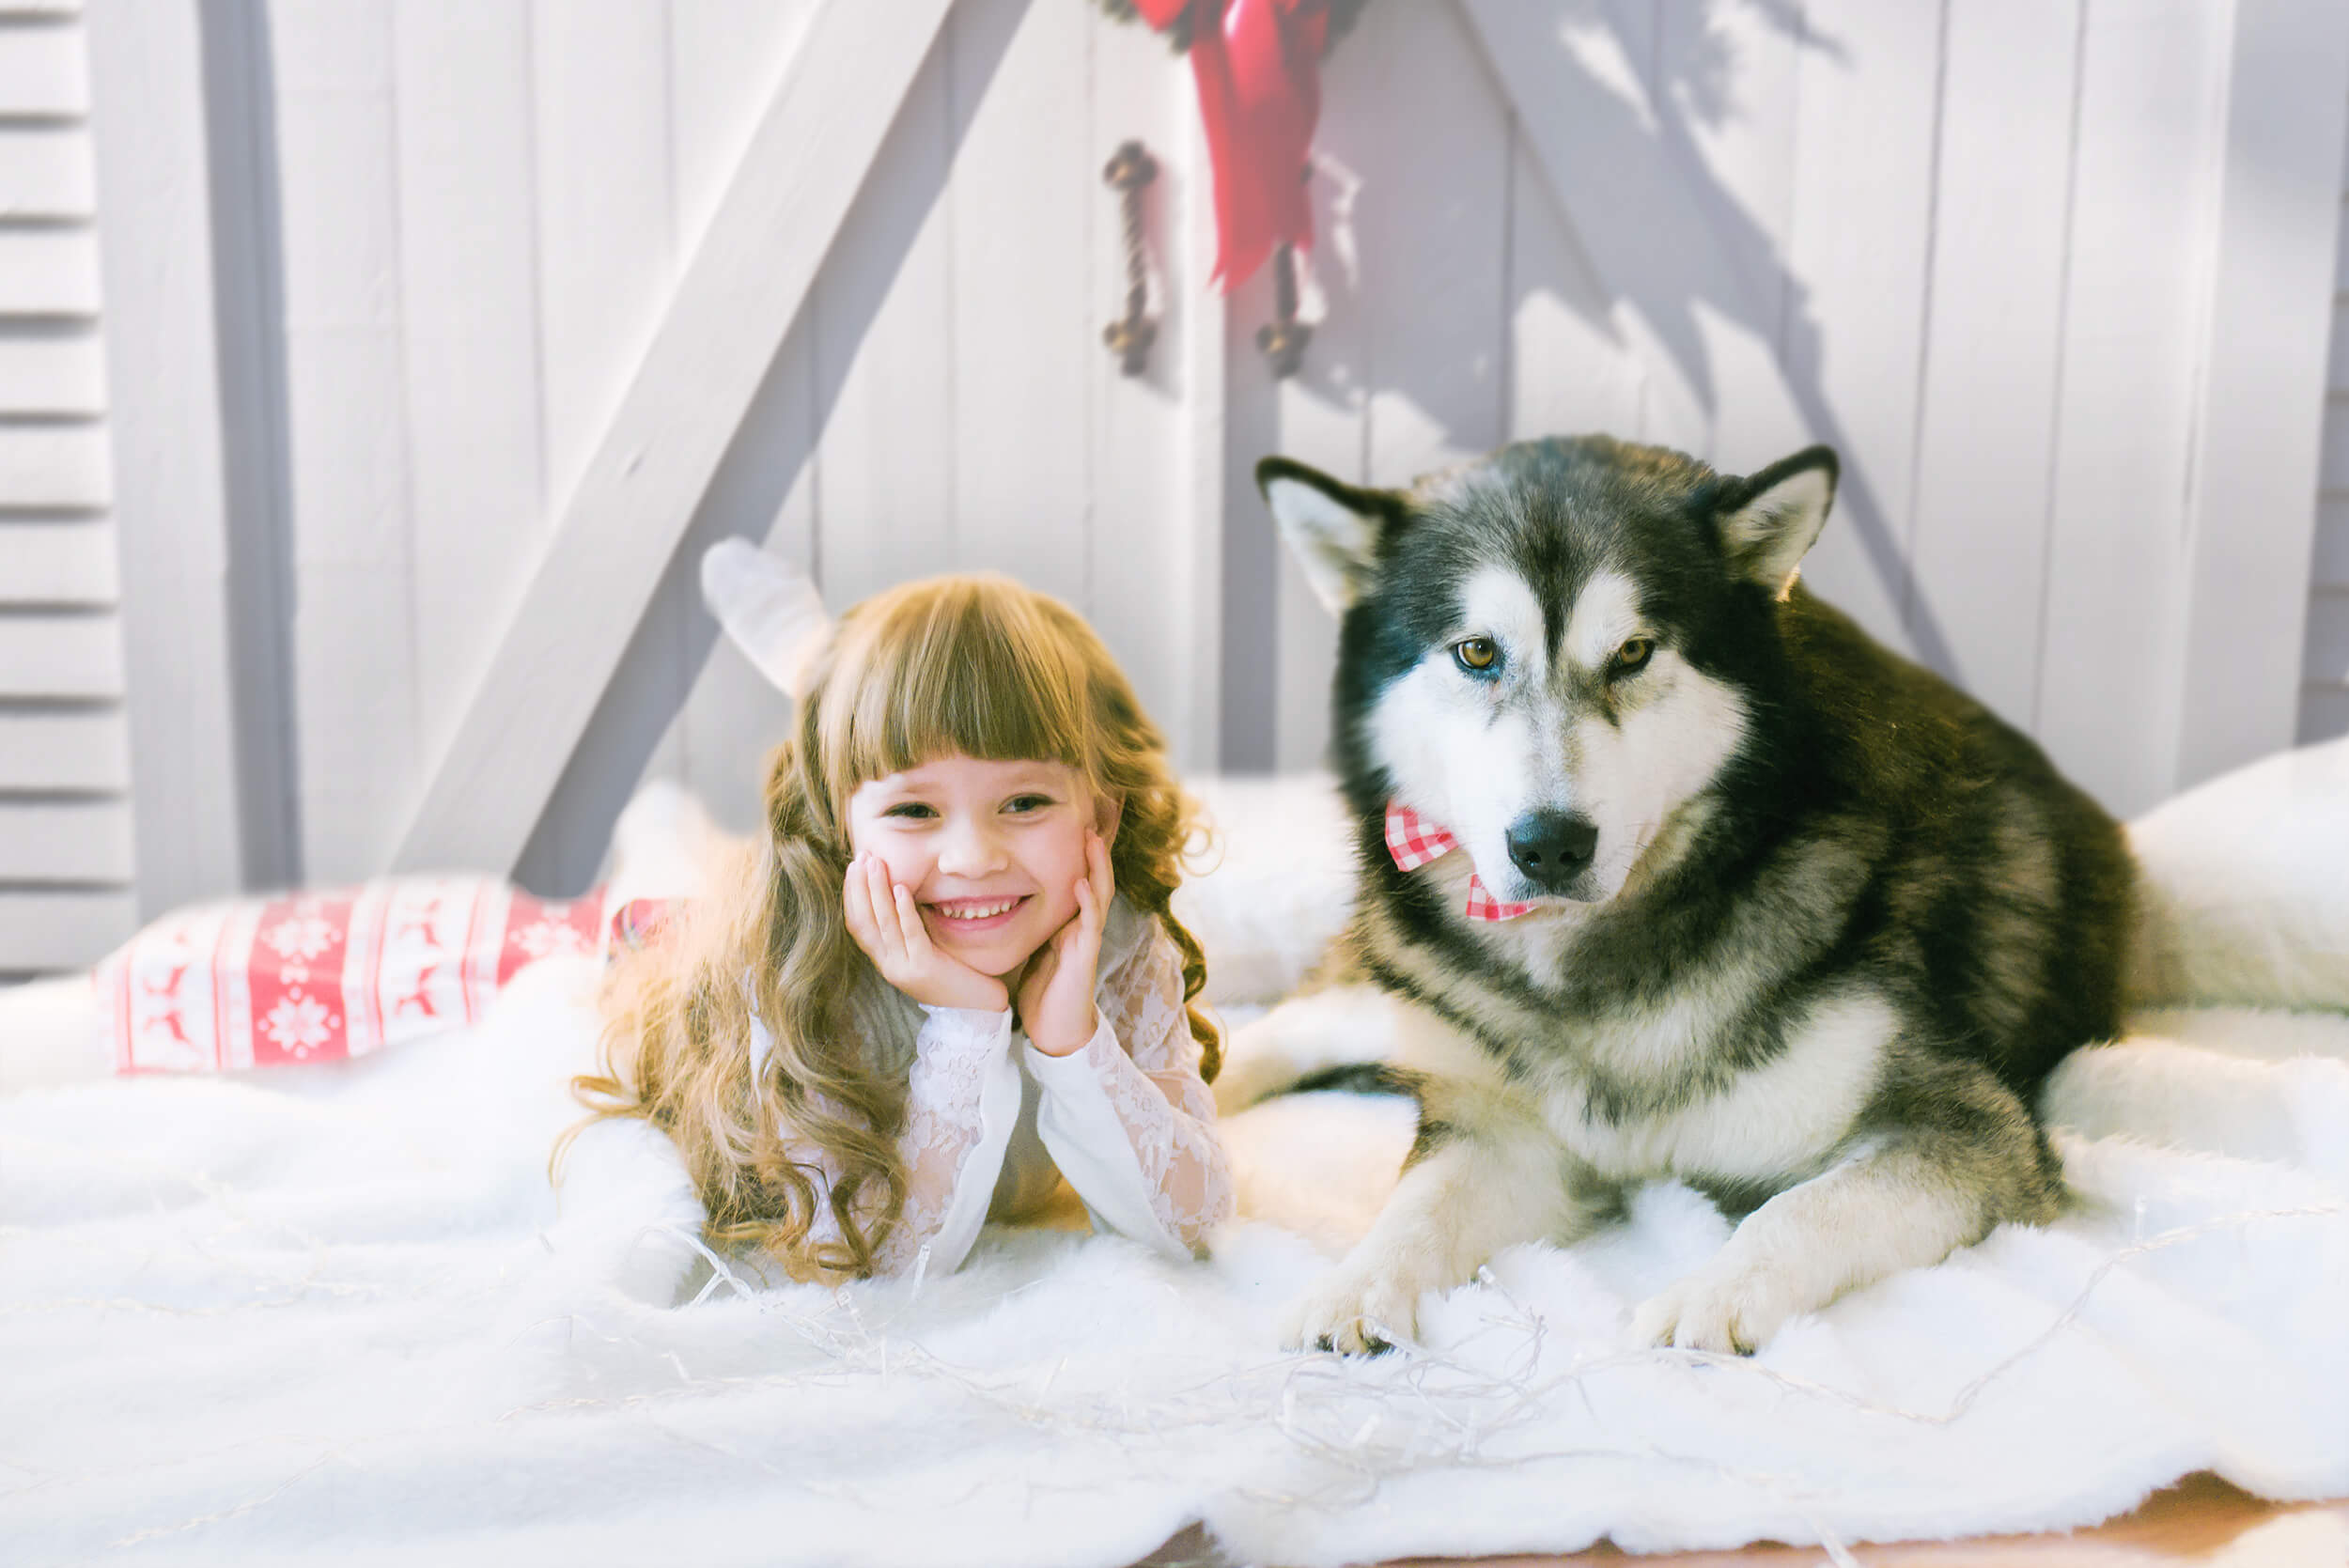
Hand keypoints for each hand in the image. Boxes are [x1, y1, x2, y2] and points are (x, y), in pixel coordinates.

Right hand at [842, 852, 1007, 1011]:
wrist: (976, 1006)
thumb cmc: (953, 973)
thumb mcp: (923, 949)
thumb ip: (907, 928)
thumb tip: (899, 888)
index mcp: (885, 960)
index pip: (857, 925)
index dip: (852, 895)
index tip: (853, 867)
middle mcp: (889, 965)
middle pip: (863, 923)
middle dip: (859, 887)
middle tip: (860, 858)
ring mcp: (904, 968)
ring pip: (883, 925)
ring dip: (877, 891)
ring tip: (876, 864)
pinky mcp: (924, 967)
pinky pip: (910, 934)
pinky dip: (904, 910)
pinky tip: (902, 888)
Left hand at [1016, 829, 1112, 1056]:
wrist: (1056, 1030)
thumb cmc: (1045, 993)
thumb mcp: (1035, 950)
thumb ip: (1031, 927)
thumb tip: (1002, 904)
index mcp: (1071, 924)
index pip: (1081, 880)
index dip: (1082, 856)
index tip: (1079, 825)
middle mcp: (1083, 927)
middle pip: (1096, 880)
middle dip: (1095, 852)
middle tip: (1092, 820)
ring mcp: (1087, 940)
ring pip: (1099, 895)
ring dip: (1097, 866)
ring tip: (1093, 839)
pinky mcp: (1085, 956)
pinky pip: (1090, 924)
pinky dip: (1087, 901)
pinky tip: (1081, 883)